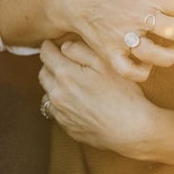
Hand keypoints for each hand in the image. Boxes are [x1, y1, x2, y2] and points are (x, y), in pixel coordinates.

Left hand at [38, 40, 160, 152]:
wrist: (131, 129)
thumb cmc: (122, 93)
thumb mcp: (105, 63)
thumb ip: (79, 50)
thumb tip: (63, 46)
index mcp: (65, 74)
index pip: (45, 53)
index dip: (51, 46)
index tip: (57, 45)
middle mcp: (57, 94)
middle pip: (43, 72)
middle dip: (52, 64)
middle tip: (68, 62)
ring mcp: (60, 113)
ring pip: (48, 92)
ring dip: (55, 85)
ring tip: (75, 84)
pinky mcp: (67, 127)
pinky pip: (56, 110)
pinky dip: (62, 103)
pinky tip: (80, 102)